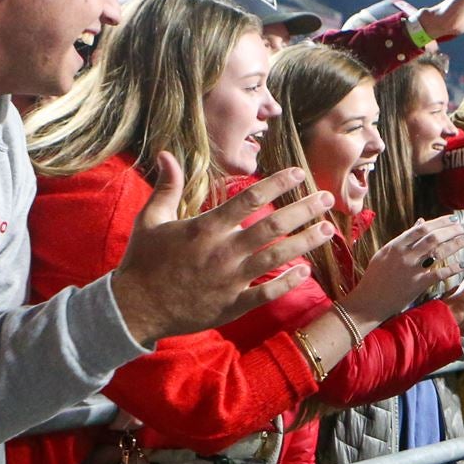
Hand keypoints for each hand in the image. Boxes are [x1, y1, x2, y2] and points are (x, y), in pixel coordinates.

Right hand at [112, 151, 334, 344]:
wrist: (135, 308)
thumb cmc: (142, 262)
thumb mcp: (150, 220)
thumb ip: (166, 187)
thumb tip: (168, 154)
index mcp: (205, 228)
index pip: (250, 199)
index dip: (278, 184)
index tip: (299, 173)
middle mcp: (223, 251)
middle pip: (273, 226)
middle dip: (304, 210)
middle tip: (327, 198)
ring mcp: (230, 279)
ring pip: (277, 257)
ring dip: (306, 242)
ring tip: (327, 230)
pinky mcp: (232, 304)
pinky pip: (267, 292)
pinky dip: (288, 282)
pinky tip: (306, 271)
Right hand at [344, 216, 463, 321]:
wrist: (368, 302)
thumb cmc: (376, 277)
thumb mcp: (386, 253)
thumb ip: (404, 238)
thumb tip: (421, 221)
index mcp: (396, 245)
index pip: (422, 228)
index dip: (441, 222)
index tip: (454, 219)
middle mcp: (404, 254)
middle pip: (434, 236)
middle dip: (453, 230)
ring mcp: (411, 269)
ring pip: (438, 251)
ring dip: (457, 244)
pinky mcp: (416, 285)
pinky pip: (439, 274)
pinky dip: (452, 268)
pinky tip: (462, 264)